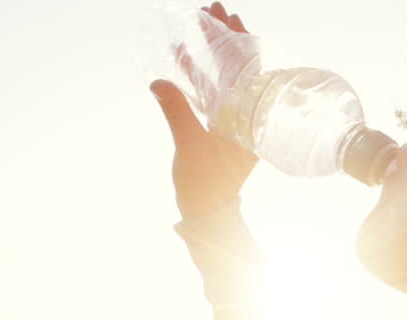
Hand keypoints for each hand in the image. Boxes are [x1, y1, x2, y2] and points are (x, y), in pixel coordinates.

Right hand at [152, 3, 257, 219]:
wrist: (207, 211)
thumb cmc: (206, 184)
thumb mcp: (190, 146)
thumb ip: (176, 112)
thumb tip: (159, 82)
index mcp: (247, 117)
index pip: (247, 69)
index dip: (238, 42)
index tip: (229, 17)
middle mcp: (243, 114)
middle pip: (237, 66)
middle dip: (224, 37)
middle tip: (213, 9)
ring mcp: (230, 118)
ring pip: (222, 75)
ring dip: (210, 51)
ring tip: (201, 22)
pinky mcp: (216, 125)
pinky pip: (208, 91)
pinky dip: (197, 73)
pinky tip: (182, 55)